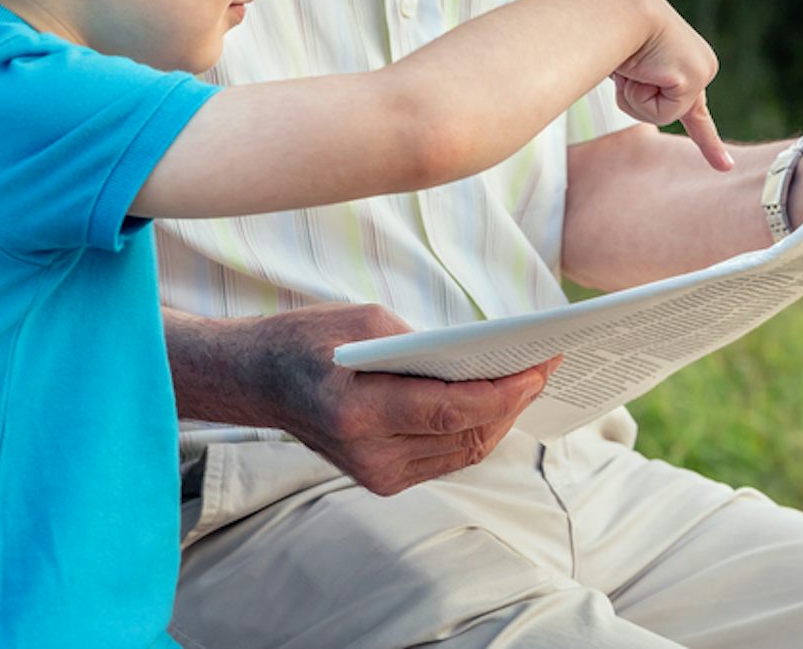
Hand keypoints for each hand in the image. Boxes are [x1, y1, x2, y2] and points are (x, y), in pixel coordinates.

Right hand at [235, 303, 556, 495]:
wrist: (256, 381)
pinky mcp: (383, 480)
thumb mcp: (366, 322)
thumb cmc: (308, 340)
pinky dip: (476, 429)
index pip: (451, 411)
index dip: (503, 393)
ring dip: (501, 418)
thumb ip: (426, 344)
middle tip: (546, 364)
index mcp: (358, 413)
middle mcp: (370, 455)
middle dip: (513, 401)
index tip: (540, 366)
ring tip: (531, 379)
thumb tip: (487, 356)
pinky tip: (497, 400)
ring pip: (463, 452)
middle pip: (465, 436)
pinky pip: (446, 456)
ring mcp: (377, 475)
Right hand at [610, 0, 732, 171]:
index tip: (725, 167)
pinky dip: (640, 95)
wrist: (617, 8)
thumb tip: (611, 95)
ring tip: (633, 61)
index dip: (708, 141)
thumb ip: (636, 87)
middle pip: (664, 114)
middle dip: (637, 98)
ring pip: (660, 115)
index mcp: (689, 65)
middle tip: (631, 63)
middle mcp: (701, 68)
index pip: (697, 112)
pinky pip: (660, 112)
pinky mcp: (692, 80)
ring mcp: (701, 73)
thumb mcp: (627, 67)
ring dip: (635, 95)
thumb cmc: (614, 32)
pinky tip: (641, 66)